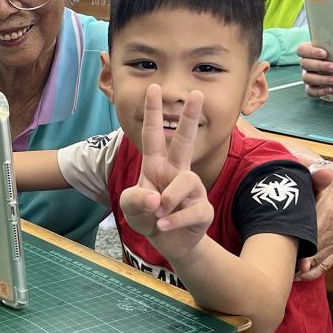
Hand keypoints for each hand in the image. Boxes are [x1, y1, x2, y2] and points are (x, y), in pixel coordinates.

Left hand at [119, 84, 213, 260]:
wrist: (167, 244)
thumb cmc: (147, 217)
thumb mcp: (129, 208)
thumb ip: (134, 201)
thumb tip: (156, 198)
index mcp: (156, 165)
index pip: (153, 134)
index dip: (152, 111)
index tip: (153, 88)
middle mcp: (177, 171)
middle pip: (185, 140)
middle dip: (190, 117)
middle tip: (197, 93)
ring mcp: (192, 189)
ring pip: (185, 182)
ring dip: (168, 200)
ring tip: (158, 214)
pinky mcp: (203, 209)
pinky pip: (190, 210)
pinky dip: (173, 221)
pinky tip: (163, 226)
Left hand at [296, 158, 332, 280]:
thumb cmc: (319, 178)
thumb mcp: (316, 172)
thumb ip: (317, 174)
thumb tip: (323, 173)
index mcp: (332, 209)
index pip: (316, 233)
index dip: (303, 246)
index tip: (289, 257)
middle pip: (317, 250)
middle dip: (299, 260)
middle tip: (280, 269)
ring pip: (322, 259)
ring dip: (304, 269)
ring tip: (285, 274)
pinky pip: (328, 263)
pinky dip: (314, 271)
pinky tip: (299, 276)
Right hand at [298, 42, 332, 97]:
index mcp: (310, 51)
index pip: (302, 50)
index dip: (311, 52)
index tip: (324, 53)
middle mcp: (308, 64)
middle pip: (304, 64)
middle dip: (319, 66)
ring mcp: (309, 75)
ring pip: (306, 78)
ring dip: (320, 79)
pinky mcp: (313, 87)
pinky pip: (310, 91)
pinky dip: (319, 91)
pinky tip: (330, 89)